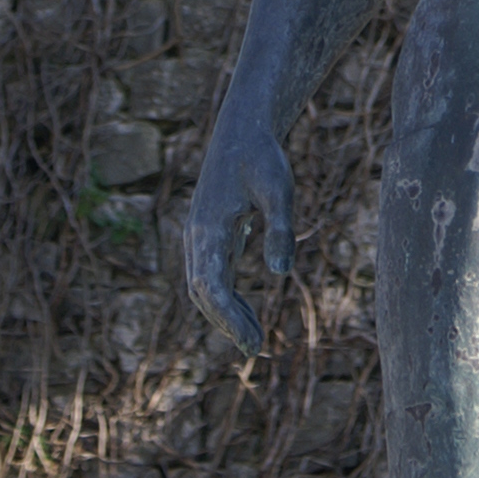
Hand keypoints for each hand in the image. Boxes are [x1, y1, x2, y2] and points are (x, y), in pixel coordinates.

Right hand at [185, 95, 295, 352]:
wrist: (244, 128)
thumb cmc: (263, 157)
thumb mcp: (279, 189)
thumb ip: (281, 229)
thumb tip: (281, 273)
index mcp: (209, 229)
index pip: (211, 288)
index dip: (229, 319)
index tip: (251, 343)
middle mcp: (197, 236)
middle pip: (202, 293)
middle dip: (226, 323)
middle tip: (254, 349)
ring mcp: (199, 236)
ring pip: (202, 287)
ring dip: (224, 315)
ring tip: (254, 339)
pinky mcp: (208, 234)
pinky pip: (210, 276)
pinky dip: (225, 299)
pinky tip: (247, 314)